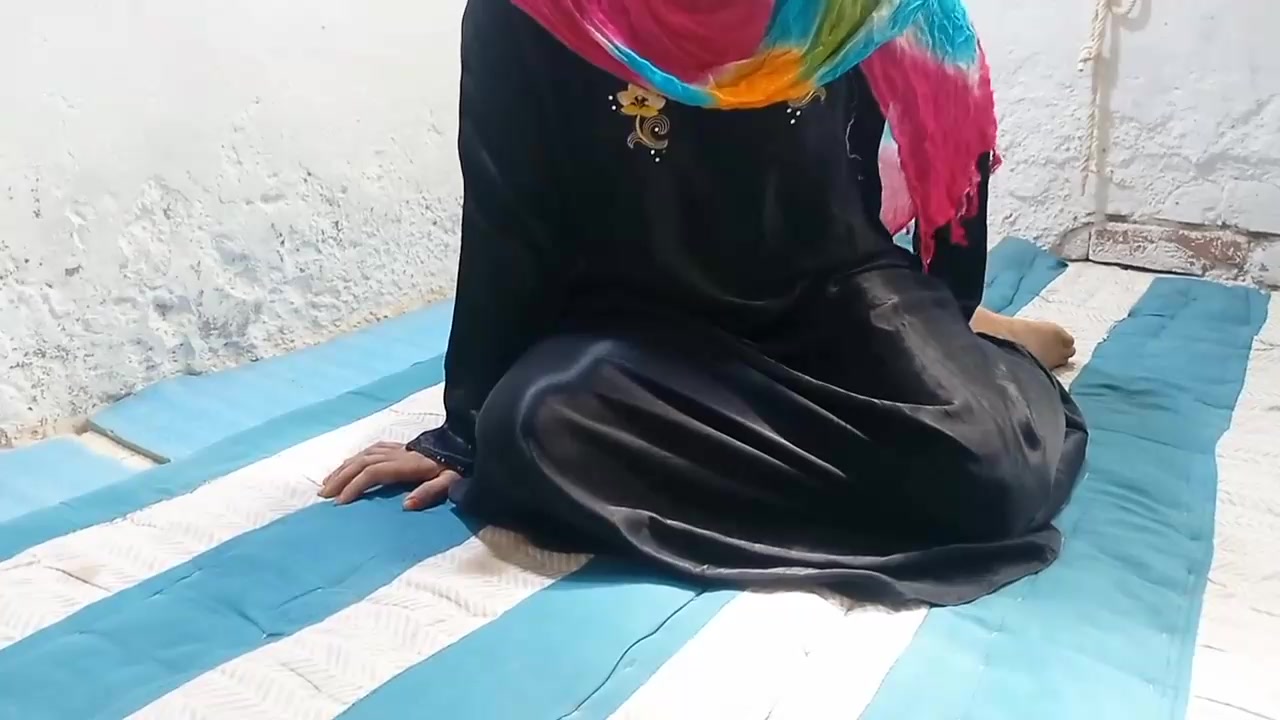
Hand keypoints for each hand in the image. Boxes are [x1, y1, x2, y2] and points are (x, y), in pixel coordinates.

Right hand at [320, 442, 460, 510]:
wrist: (468, 441)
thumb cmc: (460, 466)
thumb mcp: (451, 481)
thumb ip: (430, 491)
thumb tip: (407, 504)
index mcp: (407, 464)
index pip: (373, 472)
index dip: (355, 485)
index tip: (340, 502)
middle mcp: (397, 454)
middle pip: (361, 462)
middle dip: (340, 478)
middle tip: (323, 496)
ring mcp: (398, 448)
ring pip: (363, 455)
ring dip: (343, 468)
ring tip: (327, 483)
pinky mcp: (401, 446)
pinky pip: (371, 449)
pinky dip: (356, 457)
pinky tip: (348, 465)